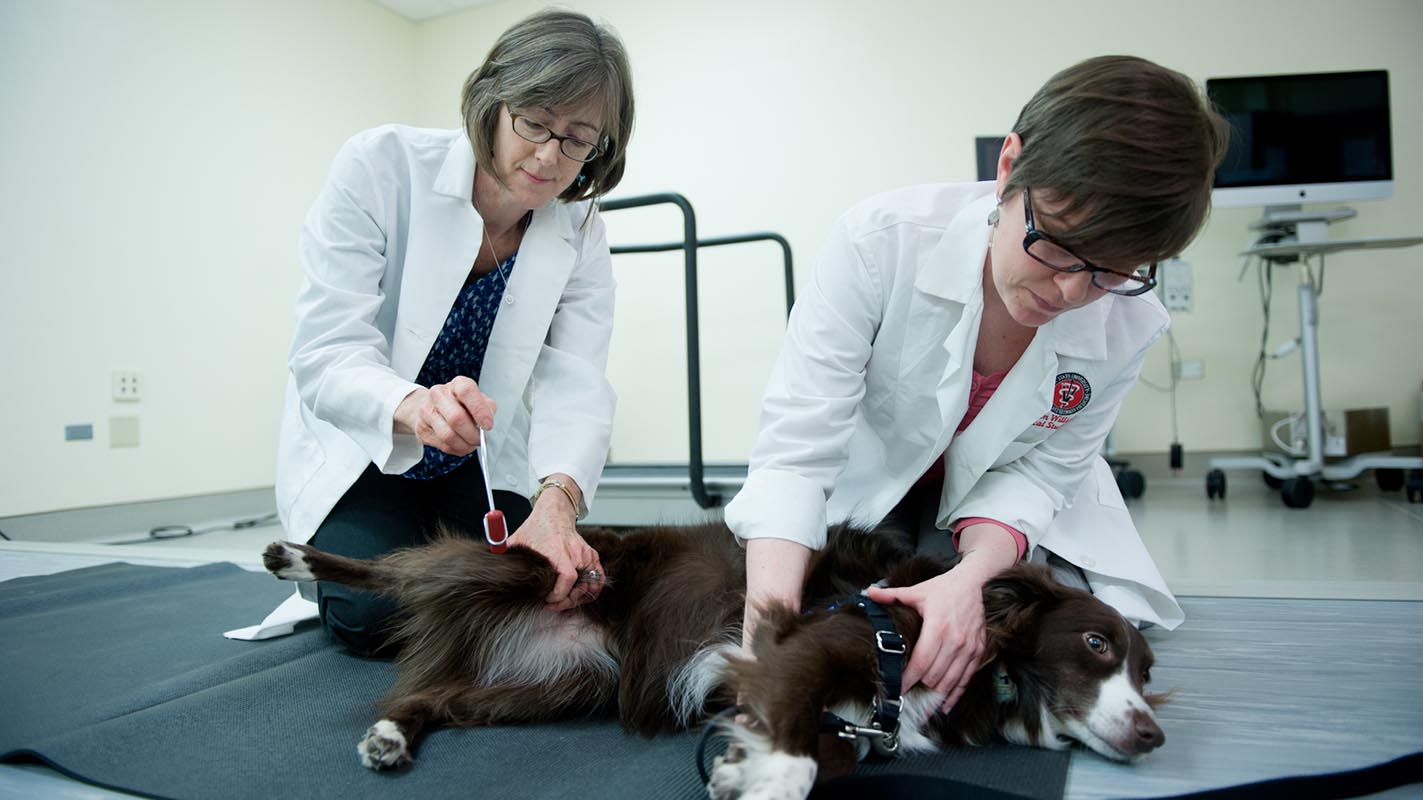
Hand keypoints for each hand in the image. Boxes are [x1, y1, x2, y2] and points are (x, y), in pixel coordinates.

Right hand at [393, 376, 495, 455]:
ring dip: (464, 445)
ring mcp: (427, 411)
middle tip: (480, 440)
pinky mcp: (422, 429)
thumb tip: (486, 422)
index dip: (479, 410)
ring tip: (471, 444)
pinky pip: (442, 445)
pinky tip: (461, 445)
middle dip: (472, 434)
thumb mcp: (477, 400)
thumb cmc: (459, 404)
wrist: (431, 407)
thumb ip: (486, 408)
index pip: (467, 392)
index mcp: (457, 384)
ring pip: (448, 435)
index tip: (487, 425)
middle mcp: (439, 394)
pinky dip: (456, 449)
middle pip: (456, 418)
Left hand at [509, 484, 602, 610]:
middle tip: (552, 605)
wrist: (554, 513)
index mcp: (557, 549)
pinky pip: (599, 579)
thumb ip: (505, 555)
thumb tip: (492, 571)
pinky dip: (591, 590)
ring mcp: (586, 555)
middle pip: (579, 586)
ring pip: (591, 585)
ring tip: (564, 601)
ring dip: (578, 598)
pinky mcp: (592, 556)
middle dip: (566, 601)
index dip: (558, 595)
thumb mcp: (518, 541)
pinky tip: (578, 595)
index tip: (547, 600)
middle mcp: (575, 553)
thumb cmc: (536, 528)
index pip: (567, 578)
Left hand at [865, 563, 991, 712]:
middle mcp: (955, 641)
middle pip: (934, 676)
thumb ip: (891, 595)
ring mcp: (968, 648)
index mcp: (938, 627)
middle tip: (905, 697)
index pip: (921, 662)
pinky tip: (944, 705)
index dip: (907, 679)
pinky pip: (966, 679)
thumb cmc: (943, 588)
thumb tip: (868, 593)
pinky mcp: (978, 651)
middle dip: (918, 688)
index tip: (896, 689)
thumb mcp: (916, 591)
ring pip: (950, 681)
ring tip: (921, 704)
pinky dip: (955, 695)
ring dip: (934, 694)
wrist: (972, 583)